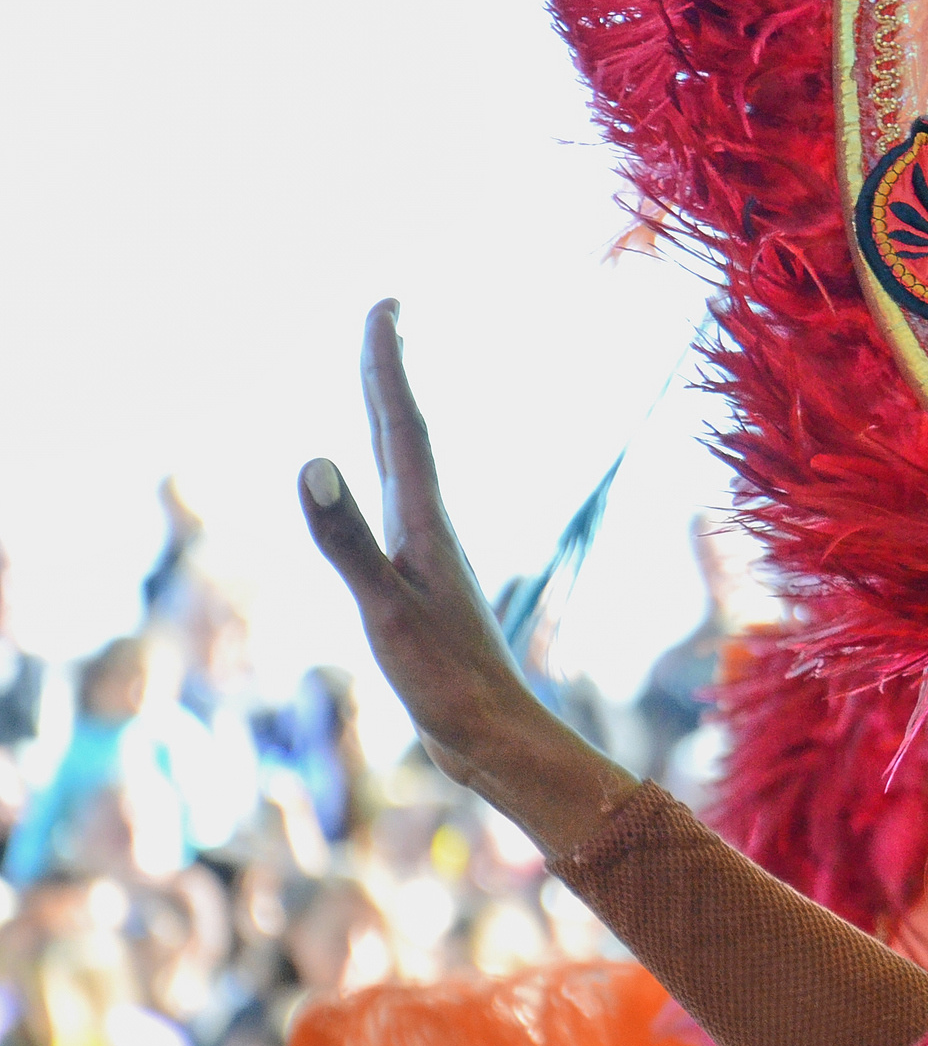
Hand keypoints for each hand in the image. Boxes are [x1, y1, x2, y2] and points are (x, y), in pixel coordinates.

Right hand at [300, 301, 636, 857]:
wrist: (496, 739)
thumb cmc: (446, 682)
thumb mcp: (384, 610)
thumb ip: (346, 540)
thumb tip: (312, 462)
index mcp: (425, 526)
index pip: (402, 427)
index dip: (388, 366)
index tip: (385, 306)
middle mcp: (433, 531)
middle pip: (406, 435)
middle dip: (388, 375)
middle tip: (383, 317)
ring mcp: (431, 559)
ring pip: (406, 470)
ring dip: (391, 418)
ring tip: (381, 383)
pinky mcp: (425, 589)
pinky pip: (401, 508)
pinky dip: (388, 476)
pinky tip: (387, 488)